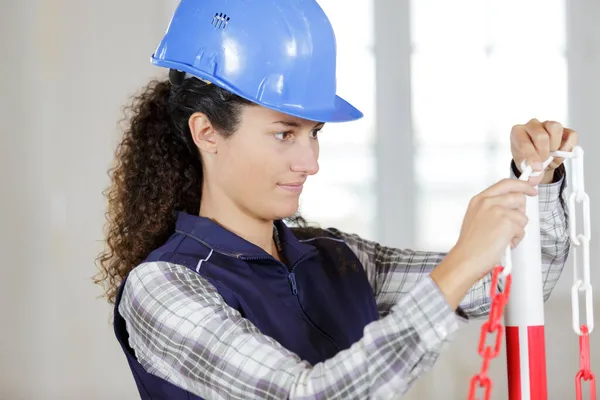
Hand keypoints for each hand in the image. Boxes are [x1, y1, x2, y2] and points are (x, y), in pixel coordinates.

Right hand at [431, 178, 536, 308]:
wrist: (466, 258)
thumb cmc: (471, 244)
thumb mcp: (476, 217)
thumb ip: (492, 207)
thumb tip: (512, 206)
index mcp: (480, 199)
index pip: (506, 183)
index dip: (522, 185)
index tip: (530, 189)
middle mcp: (488, 202)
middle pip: (519, 197)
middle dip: (520, 212)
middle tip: (512, 224)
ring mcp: (498, 211)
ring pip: (522, 216)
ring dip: (517, 229)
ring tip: (502, 238)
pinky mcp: (507, 223)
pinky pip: (522, 230)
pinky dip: (516, 239)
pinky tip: (503, 243)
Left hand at [510, 118, 578, 184]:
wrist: (536, 159)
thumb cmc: (527, 159)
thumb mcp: (524, 166)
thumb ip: (529, 173)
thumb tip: (534, 179)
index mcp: (518, 132)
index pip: (524, 142)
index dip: (531, 156)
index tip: (536, 167)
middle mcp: (532, 125)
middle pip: (541, 136)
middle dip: (544, 153)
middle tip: (543, 161)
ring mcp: (548, 125)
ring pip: (555, 129)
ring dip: (555, 146)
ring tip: (551, 154)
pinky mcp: (564, 129)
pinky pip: (571, 135)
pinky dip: (568, 146)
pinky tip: (561, 152)